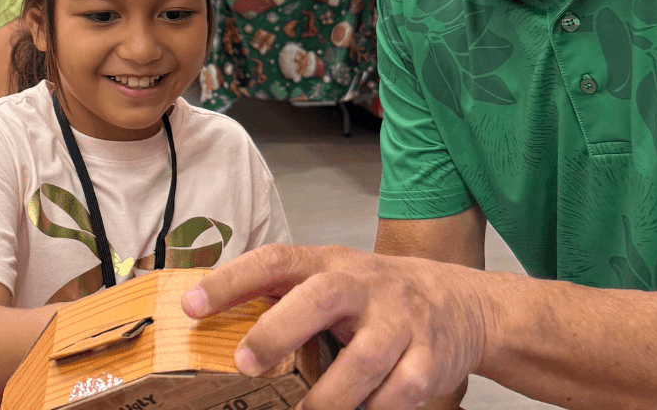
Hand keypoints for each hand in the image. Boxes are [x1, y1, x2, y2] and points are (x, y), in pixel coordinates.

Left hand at [182, 245, 488, 409]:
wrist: (465, 303)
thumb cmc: (380, 297)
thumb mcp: (333, 281)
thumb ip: (285, 295)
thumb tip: (212, 322)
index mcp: (331, 264)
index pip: (276, 260)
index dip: (232, 280)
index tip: (191, 305)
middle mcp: (366, 287)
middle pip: (322, 297)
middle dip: (280, 329)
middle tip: (246, 362)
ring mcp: (402, 322)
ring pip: (364, 359)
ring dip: (328, 395)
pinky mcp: (431, 360)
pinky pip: (400, 394)